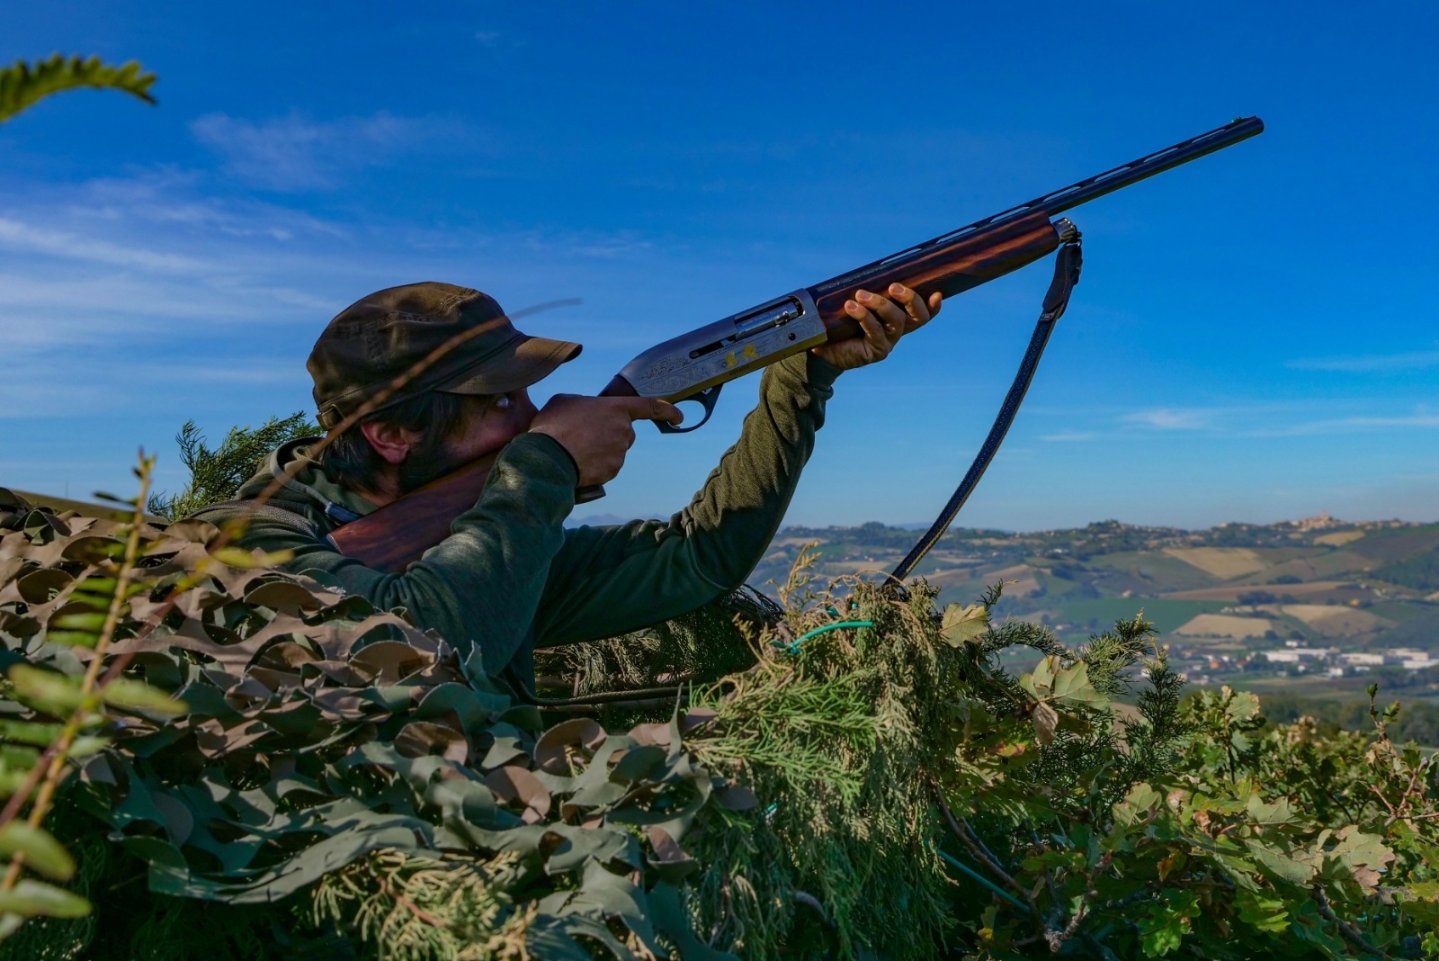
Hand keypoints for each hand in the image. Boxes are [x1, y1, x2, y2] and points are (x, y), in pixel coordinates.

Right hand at [529, 395, 681, 486]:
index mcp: (616, 408)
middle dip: (609, 434)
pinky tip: (577, 462)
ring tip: (574, 449)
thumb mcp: (564, 401)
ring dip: (599, 450)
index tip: (678, 417)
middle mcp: (623, 431)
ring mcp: (619, 454)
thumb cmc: (552, 426)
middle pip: (624, 432)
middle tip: (583, 435)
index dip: (667, 410)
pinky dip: (595, 466)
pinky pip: (607, 467)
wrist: (546, 458)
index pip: (650, 406)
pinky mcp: (612, 472)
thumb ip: (582, 403)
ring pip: (614, 451)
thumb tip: (583, 412)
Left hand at [810, 282, 941, 371]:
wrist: (820, 345)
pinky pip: (875, 331)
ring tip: (860, 294)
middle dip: (911, 298)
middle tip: (894, 286)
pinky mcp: (876, 351)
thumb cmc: (839, 319)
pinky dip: (864, 316)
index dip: (933, 305)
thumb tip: (867, 268)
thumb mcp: (853, 300)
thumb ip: (865, 288)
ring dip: (880, 303)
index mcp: (897, 316)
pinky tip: (850, 307)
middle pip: (918, 316)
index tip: (937, 293)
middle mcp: (897, 329)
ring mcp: (888, 341)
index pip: (922, 311)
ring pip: (896, 320)